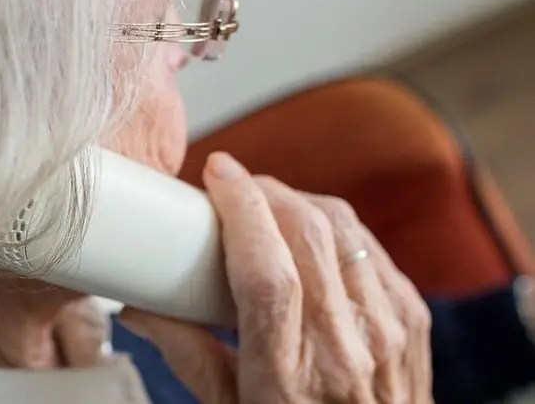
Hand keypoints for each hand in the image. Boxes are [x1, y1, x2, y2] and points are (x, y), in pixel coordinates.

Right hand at [119, 152, 432, 402]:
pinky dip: (332, 224)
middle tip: (235, 186)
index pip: (267, 273)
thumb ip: (186, 353)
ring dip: (297, 200)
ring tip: (266, 203)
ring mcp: (388, 329)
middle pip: (308, 234)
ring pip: (342, 227)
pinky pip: (368, 243)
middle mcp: (346, 347)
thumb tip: (139, 307)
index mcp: (289, 376)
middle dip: (265, 191)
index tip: (218, 173)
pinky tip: (308, 231)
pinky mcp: (411, 315)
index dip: (242, 209)